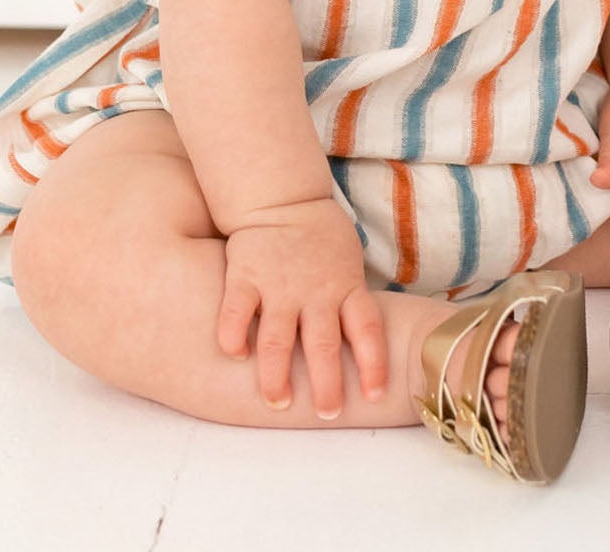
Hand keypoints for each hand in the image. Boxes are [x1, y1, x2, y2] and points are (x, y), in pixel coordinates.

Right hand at [216, 195, 387, 417]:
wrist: (281, 196)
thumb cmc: (321, 239)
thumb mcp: (349, 263)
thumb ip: (352, 301)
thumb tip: (366, 351)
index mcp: (346, 286)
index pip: (367, 329)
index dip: (374, 364)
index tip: (374, 396)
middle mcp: (315, 290)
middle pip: (324, 343)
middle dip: (327, 382)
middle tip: (328, 412)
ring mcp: (279, 284)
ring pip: (279, 337)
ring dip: (277, 374)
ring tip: (278, 402)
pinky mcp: (246, 275)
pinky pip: (237, 311)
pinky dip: (234, 335)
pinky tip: (235, 355)